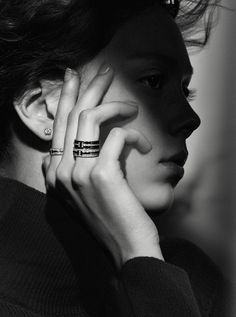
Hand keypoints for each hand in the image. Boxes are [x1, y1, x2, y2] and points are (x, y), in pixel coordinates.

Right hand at [43, 65, 163, 268]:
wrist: (125, 249)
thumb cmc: (110, 219)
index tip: (76, 78)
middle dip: (89, 86)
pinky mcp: (100, 174)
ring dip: (114, 104)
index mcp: (53, 174)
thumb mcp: (83, 193)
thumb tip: (78, 143)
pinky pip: (117, 137)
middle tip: (105, 69)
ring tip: (132, 105)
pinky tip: (144, 147)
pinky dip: (134, 136)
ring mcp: (76, 173)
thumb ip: (73, 168)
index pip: (57, 126)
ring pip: (90, 118)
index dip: (66, 98)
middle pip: (72, 115)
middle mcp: (59, 171)